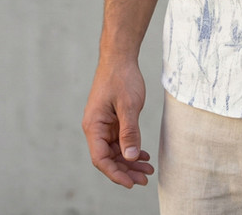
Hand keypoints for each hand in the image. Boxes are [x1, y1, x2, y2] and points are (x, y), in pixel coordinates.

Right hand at [82, 59, 154, 187]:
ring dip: (130, 161)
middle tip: (145, 178)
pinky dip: (131, 148)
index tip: (131, 182)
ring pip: (116, 150)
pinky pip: (120, 140)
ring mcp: (104, 124)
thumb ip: (129, 131)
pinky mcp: (112, 120)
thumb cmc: (122, 78)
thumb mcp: (128, 105)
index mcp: (94, 126)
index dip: (115, 173)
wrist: (120, 57)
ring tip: (148, 168)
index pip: (101, 159)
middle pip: (109, 158)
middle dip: (126, 170)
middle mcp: (96, 128)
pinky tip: (144, 154)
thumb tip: (130, 157)